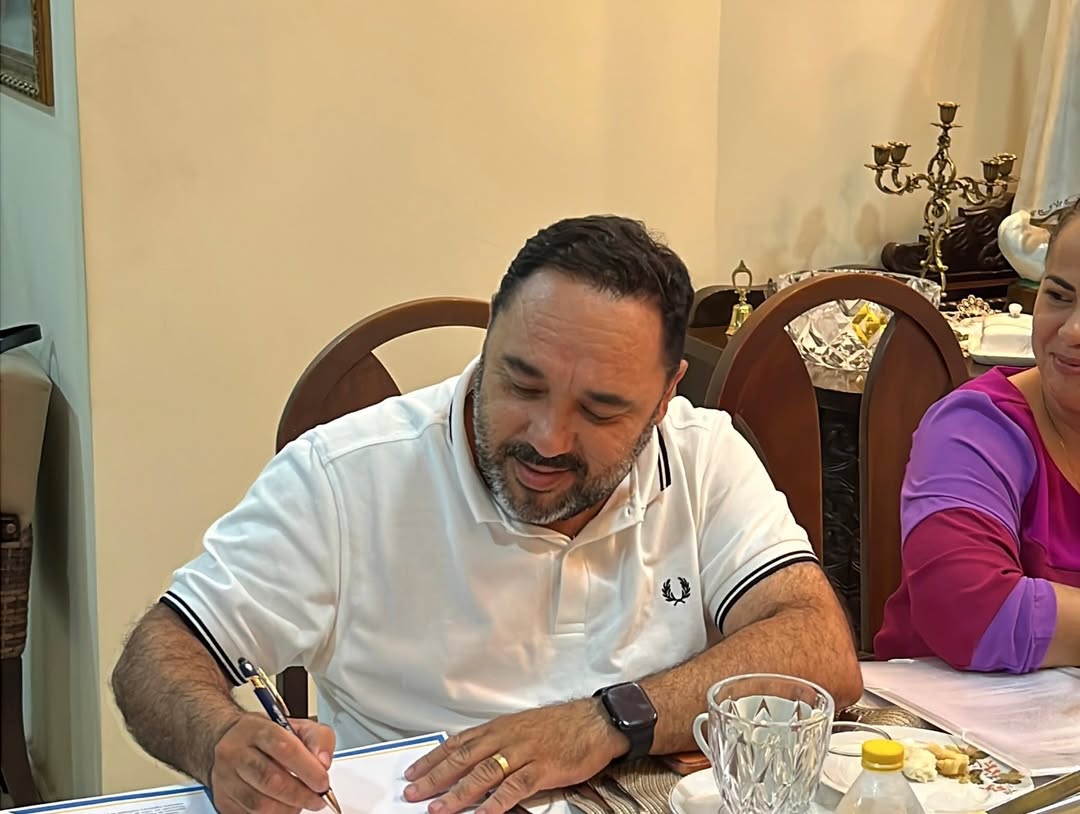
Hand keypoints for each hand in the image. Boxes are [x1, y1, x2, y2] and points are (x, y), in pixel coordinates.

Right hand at [204, 713, 335, 813]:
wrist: (229, 742)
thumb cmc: (266, 736)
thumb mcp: (298, 726)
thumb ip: (318, 739)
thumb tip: (323, 763)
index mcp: (257, 729)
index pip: (284, 748)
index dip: (308, 769)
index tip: (323, 782)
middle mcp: (236, 752)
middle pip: (271, 779)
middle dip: (300, 794)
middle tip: (317, 799)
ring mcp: (226, 778)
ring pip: (259, 803)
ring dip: (287, 808)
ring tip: (300, 802)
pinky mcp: (223, 799)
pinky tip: (283, 806)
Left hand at [402, 699, 628, 813]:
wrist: (595, 721)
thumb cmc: (561, 725)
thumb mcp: (522, 727)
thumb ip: (498, 742)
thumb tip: (472, 758)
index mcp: (499, 728)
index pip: (458, 744)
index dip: (433, 759)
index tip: (413, 772)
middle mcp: (506, 738)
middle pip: (463, 759)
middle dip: (435, 778)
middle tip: (413, 793)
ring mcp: (523, 753)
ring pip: (483, 774)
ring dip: (458, 793)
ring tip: (438, 808)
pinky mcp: (542, 768)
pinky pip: (514, 788)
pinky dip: (496, 803)